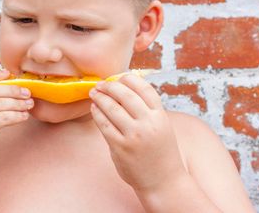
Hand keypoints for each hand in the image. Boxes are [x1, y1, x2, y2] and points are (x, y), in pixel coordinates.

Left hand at [89, 74, 186, 192]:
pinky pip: (104, 125)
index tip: (118, 77)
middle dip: (110, 86)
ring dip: (100, 97)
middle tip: (100, 84)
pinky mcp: (120, 147)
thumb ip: (146, 110)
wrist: (163, 181)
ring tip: (94, 93)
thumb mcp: (161, 126)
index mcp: (160, 116)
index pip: (144, 88)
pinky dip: (97, 113)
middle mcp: (148, 124)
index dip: (129, 79)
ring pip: (112, 108)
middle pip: (125, 95)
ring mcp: (133, 136)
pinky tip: (94, 108)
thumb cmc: (160, 151)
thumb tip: (123, 88)